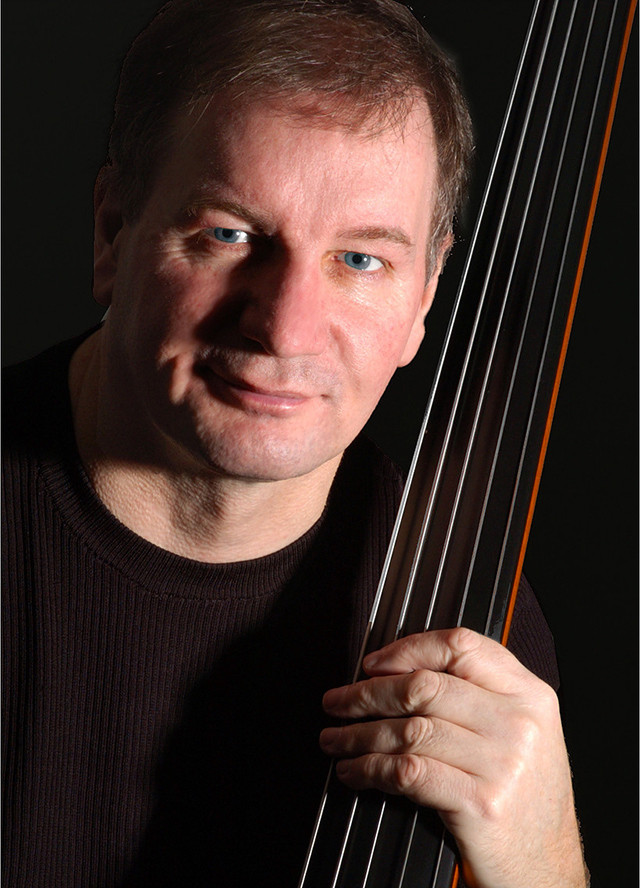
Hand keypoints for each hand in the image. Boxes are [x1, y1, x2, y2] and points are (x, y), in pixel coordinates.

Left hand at [320, 628, 586, 887]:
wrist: (548, 872)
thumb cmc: (524, 801)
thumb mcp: (521, 734)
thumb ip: (477, 696)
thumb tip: (399, 670)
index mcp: (529, 696)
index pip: (461, 646)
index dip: (408, 649)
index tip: (373, 664)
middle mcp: (518, 723)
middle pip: (425, 686)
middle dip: (367, 693)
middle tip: (337, 702)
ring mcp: (502, 764)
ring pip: (409, 729)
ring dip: (359, 734)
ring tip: (336, 740)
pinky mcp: (481, 804)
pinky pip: (408, 772)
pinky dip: (370, 769)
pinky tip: (356, 772)